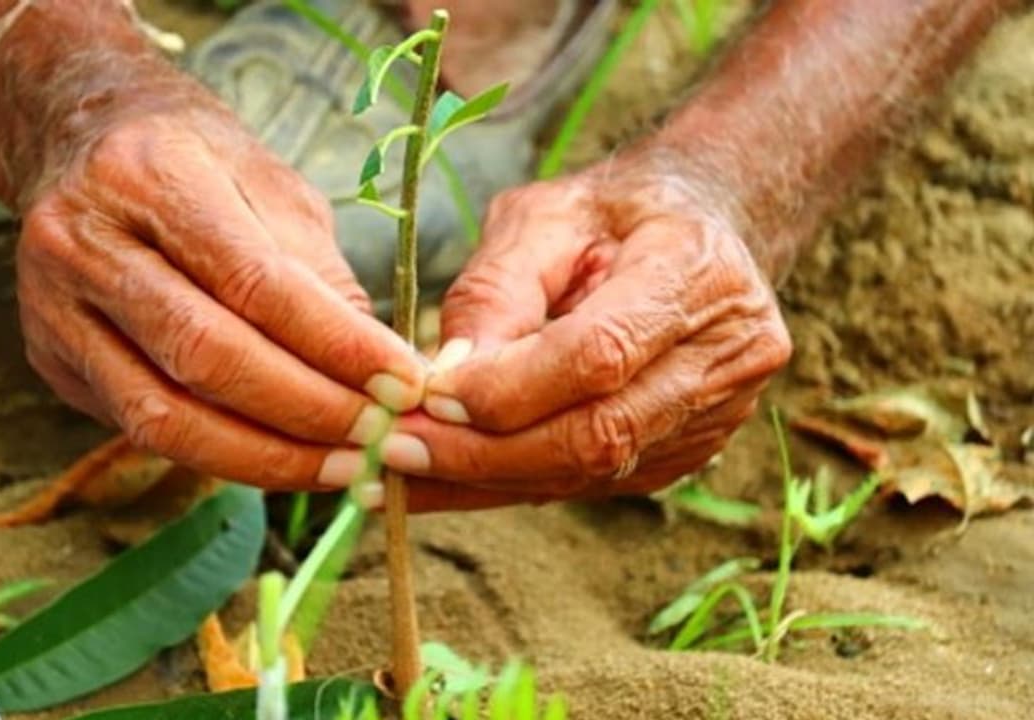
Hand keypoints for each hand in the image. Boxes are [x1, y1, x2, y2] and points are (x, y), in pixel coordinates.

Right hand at [15, 78, 425, 491]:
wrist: (81, 144)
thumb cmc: (197, 163)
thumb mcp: (272, 186)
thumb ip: (321, 276)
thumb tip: (383, 371)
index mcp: (150, 174)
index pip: (255, 281)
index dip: (335, 345)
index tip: (405, 384)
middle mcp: (83, 240)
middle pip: (204, 355)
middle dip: (307, 411)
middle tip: (382, 436)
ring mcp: (53, 306)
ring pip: (163, 414)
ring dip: (265, 457)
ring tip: (342, 467)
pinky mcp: (50, 358)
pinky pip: (141, 428)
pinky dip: (221, 455)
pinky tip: (281, 459)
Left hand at [381, 157, 791, 508]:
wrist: (699, 229)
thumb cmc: (612, 213)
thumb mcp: (544, 215)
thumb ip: (495, 290)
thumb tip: (443, 379)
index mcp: (698, 273)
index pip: (599, 353)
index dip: (508, 387)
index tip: (423, 396)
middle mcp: (727, 354)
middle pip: (599, 433)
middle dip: (485, 451)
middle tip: (391, 450)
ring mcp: (718, 413)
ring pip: (591, 472)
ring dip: (487, 479)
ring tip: (402, 472)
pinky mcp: (688, 452)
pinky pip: (591, 483)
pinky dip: (512, 483)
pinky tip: (448, 477)